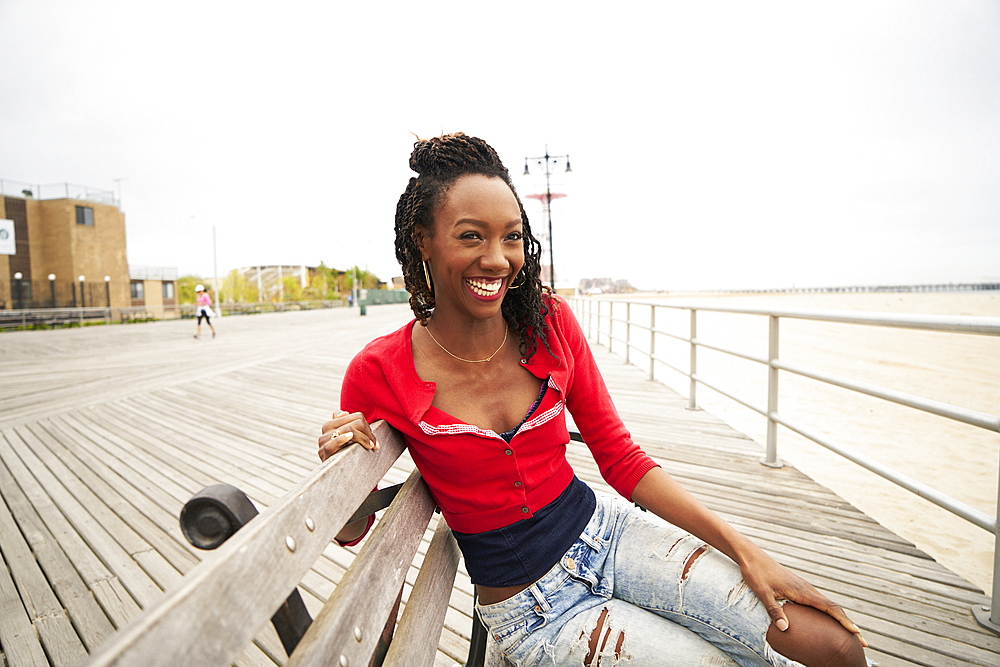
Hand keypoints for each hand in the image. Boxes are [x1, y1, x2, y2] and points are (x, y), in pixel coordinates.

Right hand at [318, 410, 377, 460]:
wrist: (341, 475)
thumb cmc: (348, 454)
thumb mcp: (350, 438)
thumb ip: (350, 425)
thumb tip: (345, 412)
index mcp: (334, 422)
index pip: (354, 416)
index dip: (366, 425)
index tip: (372, 437)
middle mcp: (326, 428)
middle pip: (353, 422)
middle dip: (367, 432)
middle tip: (375, 444)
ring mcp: (323, 440)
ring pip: (347, 430)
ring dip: (362, 437)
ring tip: (370, 446)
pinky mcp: (323, 453)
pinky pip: (332, 443)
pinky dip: (342, 438)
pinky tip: (350, 437)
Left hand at [739, 546, 866, 646]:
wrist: (751, 556)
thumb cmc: (756, 573)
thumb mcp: (763, 593)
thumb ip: (774, 610)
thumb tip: (785, 628)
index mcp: (802, 591)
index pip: (829, 608)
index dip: (844, 621)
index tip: (857, 632)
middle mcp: (806, 588)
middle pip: (833, 608)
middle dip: (848, 624)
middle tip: (862, 641)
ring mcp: (803, 587)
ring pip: (827, 604)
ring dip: (840, 618)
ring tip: (850, 632)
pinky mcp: (797, 586)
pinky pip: (818, 601)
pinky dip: (828, 612)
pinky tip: (827, 619)